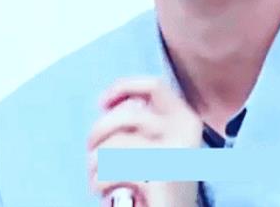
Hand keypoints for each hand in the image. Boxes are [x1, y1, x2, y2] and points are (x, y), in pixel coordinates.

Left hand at [87, 76, 202, 206]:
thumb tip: (111, 104)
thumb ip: (146, 124)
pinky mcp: (158, 176)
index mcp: (187, 120)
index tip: (103, 102)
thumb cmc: (161, 189)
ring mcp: (173, 153)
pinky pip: (111, 169)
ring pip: (113, 143)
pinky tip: (106, 193)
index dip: (124, 87)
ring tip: (100, 179)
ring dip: (96, 164)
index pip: (154, 86)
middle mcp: (185, 131)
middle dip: (98, 132)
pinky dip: (100, 182)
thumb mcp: (162, 147)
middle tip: (92, 152)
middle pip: (126, 115)